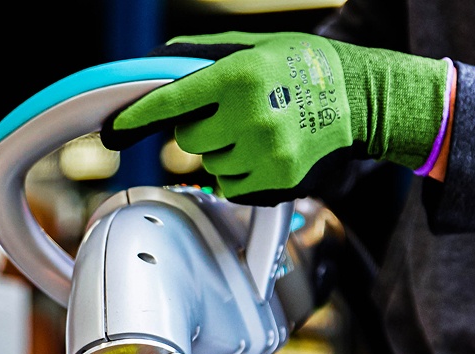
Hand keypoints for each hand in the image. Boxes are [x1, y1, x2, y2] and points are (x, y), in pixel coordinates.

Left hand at [102, 32, 450, 204]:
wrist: (359, 98)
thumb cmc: (303, 67)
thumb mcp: (254, 47)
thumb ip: (203, 56)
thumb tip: (159, 65)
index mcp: (238, 76)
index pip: (172, 101)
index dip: (138, 117)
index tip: (115, 128)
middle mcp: (249, 116)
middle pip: (189, 140)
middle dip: (202, 129)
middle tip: (233, 116)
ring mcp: (265, 153)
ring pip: (211, 165)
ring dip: (224, 152)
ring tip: (258, 132)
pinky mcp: (277, 180)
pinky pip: (233, 186)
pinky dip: (241, 174)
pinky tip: (265, 153)